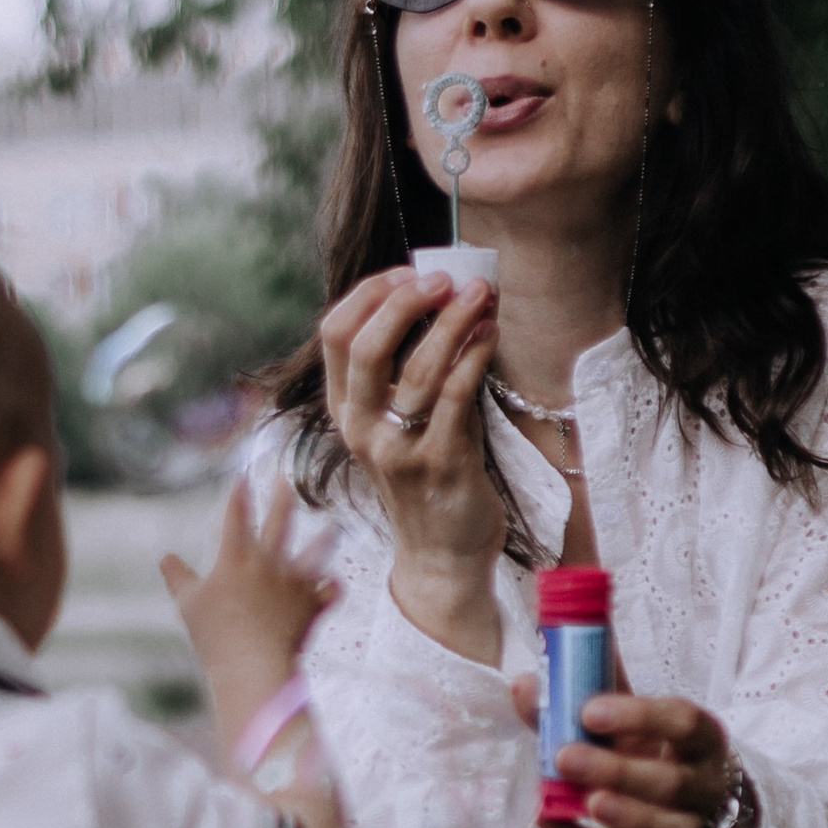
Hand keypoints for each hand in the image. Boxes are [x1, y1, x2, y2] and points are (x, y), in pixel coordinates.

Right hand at [161, 480, 338, 728]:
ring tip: (333, 527)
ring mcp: (294, 585)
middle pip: (279, 522)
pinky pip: (329, 593)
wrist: (252, 665)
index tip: (243, 474)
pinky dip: (332, 588)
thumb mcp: (188, 605)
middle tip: (285, 478)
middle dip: (282, 496)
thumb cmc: (214, 637)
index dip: (239, 492)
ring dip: (325, 538)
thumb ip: (177, 578)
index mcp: (235, 559)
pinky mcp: (311, 607)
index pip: (236, 516)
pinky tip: (334, 583)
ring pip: (315, 552)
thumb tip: (164, 559)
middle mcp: (268, 565)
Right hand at [318, 266, 503, 572]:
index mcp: (345, 410)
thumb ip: (408, 369)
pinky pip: (456, 396)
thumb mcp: (401, 420)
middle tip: (445, 278)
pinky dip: (474, 355)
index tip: (411, 273)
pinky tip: (490, 333)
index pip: (336, 334)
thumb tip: (443, 298)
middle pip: (366, 345)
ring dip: (452, 322)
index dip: (371, 294)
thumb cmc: (427, 475)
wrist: (441, 554)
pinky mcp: (440, 463)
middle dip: (406, 301)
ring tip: (481, 295)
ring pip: (418, 368)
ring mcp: (398, 449)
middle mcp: (361, 428)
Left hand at [509, 677, 745, 827]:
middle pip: (669, 782)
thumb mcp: (638, 715)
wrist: (692, 801)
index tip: (590, 710)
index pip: (683, 723)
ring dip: (621, 815)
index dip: (640, 716)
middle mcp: (702, 786)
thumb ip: (592, 690)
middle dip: (617, 770)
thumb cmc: (656, 745)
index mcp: (701, 739)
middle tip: (565, 755)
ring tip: (584, 800)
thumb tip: (527, 681)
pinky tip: (550, 819)